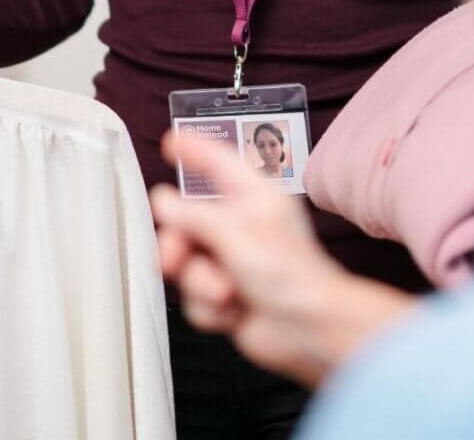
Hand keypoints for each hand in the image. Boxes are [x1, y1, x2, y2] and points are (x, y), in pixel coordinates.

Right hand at [151, 131, 413, 387]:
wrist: (310, 331)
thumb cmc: (291, 275)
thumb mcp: (235, 234)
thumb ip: (193, 217)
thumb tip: (164, 202)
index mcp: (252, 198)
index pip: (218, 163)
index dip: (194, 150)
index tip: (170, 142)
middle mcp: (241, 226)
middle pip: (188, 223)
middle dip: (178, 246)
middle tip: (172, 260)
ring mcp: (233, 263)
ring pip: (188, 265)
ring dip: (201, 283)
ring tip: (225, 292)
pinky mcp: (228, 297)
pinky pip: (196, 297)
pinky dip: (210, 308)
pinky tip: (234, 312)